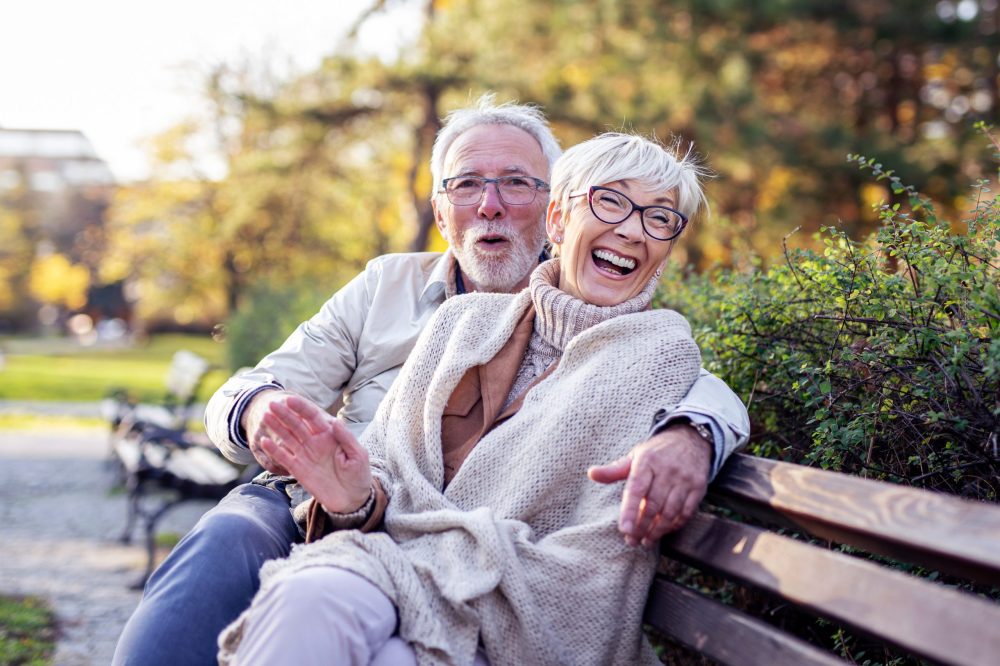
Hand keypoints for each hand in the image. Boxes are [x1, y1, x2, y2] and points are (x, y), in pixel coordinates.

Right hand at [258, 394, 371, 513]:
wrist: (352, 499)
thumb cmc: (358, 474)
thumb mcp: (358, 455)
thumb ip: (346, 438)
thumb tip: (335, 421)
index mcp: (329, 434)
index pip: (313, 416)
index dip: (301, 407)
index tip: (290, 399)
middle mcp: (315, 441)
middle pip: (297, 424)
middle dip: (285, 414)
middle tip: (272, 405)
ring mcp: (305, 454)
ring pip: (288, 437)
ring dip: (276, 427)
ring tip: (266, 417)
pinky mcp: (298, 469)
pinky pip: (284, 457)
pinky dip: (274, 450)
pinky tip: (264, 441)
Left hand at [588, 423, 711, 547]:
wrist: (690, 439)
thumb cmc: (656, 452)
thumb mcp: (635, 456)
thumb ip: (614, 470)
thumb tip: (591, 474)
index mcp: (647, 461)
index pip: (636, 489)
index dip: (629, 510)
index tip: (624, 529)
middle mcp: (667, 470)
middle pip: (653, 505)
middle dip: (641, 526)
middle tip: (632, 540)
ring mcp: (685, 479)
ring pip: (670, 512)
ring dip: (657, 530)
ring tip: (646, 540)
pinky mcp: (698, 487)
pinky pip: (686, 512)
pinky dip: (674, 525)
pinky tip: (664, 531)